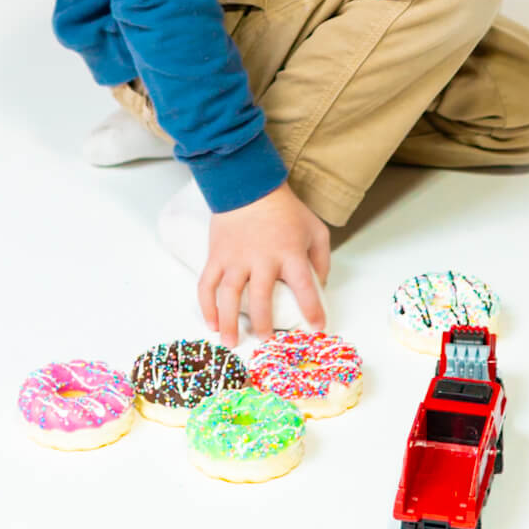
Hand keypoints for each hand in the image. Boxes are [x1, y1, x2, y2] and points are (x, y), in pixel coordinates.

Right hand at [198, 181, 330, 345]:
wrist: (249, 185)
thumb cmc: (285, 210)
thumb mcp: (315, 229)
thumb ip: (321, 260)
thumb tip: (320, 288)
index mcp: (289, 252)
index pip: (304, 286)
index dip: (312, 310)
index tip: (316, 328)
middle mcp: (262, 258)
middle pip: (261, 298)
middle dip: (265, 324)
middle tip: (267, 340)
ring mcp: (236, 257)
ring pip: (229, 295)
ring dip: (229, 322)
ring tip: (231, 343)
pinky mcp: (217, 255)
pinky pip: (207, 284)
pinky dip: (207, 306)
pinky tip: (211, 323)